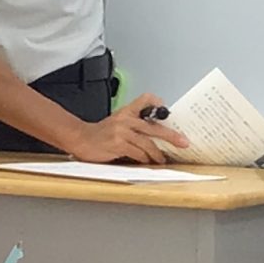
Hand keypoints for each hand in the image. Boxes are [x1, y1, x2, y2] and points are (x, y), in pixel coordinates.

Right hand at [68, 95, 190, 164]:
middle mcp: (126, 120)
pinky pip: (138, 153)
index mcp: (126, 112)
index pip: (145, 99)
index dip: (157, 102)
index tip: (166, 108)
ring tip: (162, 160)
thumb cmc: (100, 133)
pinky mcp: (118, 145)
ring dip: (157, 154)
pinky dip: (145, 160)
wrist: (79, 138)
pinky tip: (149, 163)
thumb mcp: (117, 121)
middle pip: (154, 127)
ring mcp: (122, 132)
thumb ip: (133, 124)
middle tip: (183, 142)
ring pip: (148, 143)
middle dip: (171, 136)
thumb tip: (155, 134)